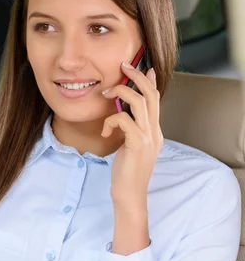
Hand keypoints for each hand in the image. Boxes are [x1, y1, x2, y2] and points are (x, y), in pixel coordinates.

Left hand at [101, 62, 162, 205]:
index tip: (143, 67)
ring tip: (106, 94)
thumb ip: (130, 130)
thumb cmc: (126, 171)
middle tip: (123, 66)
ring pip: (139, 102)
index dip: (150, 81)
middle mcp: (155, 131)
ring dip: (121, 92)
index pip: (156, 99)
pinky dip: (110, 121)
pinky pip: (124, 120)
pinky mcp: (137, 144)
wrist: (130, 194)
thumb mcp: (130, 146)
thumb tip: (121, 114)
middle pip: (151, 94)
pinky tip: (104, 133)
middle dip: (137, 76)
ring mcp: (148, 137)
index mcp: (154, 131)